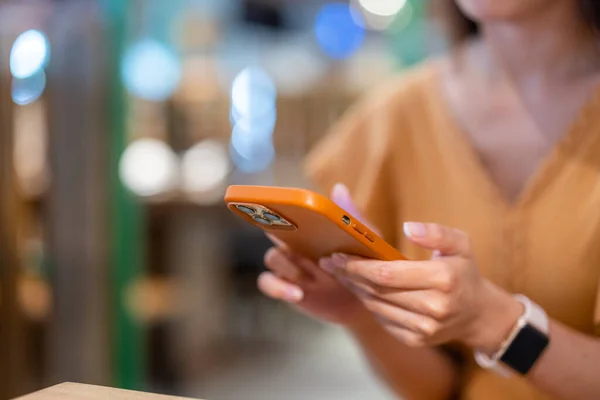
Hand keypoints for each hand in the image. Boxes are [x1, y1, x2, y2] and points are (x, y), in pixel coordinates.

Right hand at [257, 184, 372, 327]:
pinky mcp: (287, 288)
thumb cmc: (363, 264)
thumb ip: (352, 217)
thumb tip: (339, 188)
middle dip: (276, 232)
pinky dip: (278, 287)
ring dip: (286, 265)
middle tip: (288, 238)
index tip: (284, 210)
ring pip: (272, 258)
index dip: (283, 209)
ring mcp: (289, 266)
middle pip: (274, 232)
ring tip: (305, 276)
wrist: (365, 301)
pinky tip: (297, 294)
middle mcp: (296, 243)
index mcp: (311, 229)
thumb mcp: (363, 241)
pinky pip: (269, 284)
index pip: (291, 213)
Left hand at [324, 223, 522, 353]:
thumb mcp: (459, 244)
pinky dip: (368, 303)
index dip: (358, 265)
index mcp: (443, 279)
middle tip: (331, 261)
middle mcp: (434, 307)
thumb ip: (436, 232)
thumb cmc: (463, 271)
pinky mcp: (415, 339)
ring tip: (340, 273)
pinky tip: (359, 289)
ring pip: (375, 306)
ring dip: (354, 289)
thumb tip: (408, 227)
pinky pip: (382, 319)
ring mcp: (424, 328)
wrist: (477, 313)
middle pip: (377, 290)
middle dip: (349, 275)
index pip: (387, 274)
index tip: (338, 254)